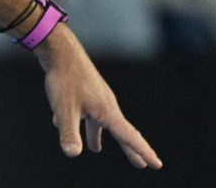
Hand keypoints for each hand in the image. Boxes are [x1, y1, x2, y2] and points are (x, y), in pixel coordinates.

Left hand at [35, 26, 162, 168]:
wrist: (59, 49)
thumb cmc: (64, 79)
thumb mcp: (64, 109)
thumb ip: (69, 132)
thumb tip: (72, 154)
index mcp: (107, 111)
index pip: (129, 136)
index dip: (143, 151)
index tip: (157, 164)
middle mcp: (105, 104)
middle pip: (120, 131)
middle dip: (129, 149)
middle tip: (141, 165)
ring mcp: (95, 95)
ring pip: (98, 121)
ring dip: (96, 135)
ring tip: (95, 149)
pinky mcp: (83, 89)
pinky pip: (82, 110)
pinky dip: (76, 120)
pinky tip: (58, 122)